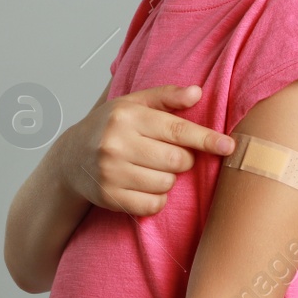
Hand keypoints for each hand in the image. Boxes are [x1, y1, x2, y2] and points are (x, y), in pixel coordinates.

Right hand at [58, 84, 236, 215]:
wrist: (70, 158)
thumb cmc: (109, 127)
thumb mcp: (134, 103)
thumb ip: (167, 96)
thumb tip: (197, 93)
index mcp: (126, 116)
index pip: (176, 129)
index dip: (206, 139)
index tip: (228, 146)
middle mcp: (116, 143)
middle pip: (176, 160)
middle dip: (183, 159)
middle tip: (170, 154)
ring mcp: (110, 172)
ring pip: (166, 184)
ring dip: (169, 179)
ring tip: (152, 168)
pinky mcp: (109, 197)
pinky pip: (152, 205)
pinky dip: (156, 198)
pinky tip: (144, 185)